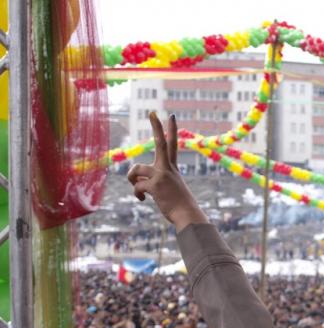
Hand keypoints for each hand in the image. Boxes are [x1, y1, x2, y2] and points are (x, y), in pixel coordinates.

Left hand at [127, 113, 207, 231]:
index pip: (172, 145)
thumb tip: (135, 180)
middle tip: (152, 112)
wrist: (187, 215)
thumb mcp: (169, 190)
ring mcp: (161, 175)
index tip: (171, 116)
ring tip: (140, 190)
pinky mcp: (155, 185)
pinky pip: (136, 186)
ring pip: (136, 170)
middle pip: (161, 143)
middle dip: (157, 127)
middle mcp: (167, 168)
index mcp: (172, 168)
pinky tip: (143, 199)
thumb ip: (153, 181)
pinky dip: (137, 194)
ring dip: (132, 179)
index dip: (171, 130)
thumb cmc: (179, 206)